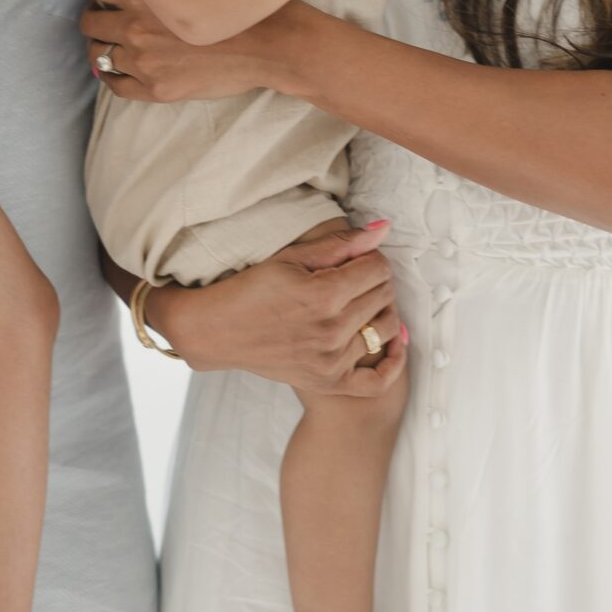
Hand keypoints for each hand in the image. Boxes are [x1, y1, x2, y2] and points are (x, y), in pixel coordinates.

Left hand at [80, 0, 278, 101]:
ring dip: (101, 46)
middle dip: (95, 16)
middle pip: (90, 21)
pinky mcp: (158, 89)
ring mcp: (145, 61)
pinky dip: (112, 75)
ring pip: (98, 54)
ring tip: (112, 43)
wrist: (274, 44)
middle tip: (105, 16)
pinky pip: (116, 85)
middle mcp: (136, 26)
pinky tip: (119, 69)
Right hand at [151, 225, 409, 397]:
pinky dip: (394, 362)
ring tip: (365, 302)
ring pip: (386, 329)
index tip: (356, 259)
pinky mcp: (329, 382)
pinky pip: (378, 380)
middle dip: (377, 280)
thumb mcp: (290, 258)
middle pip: (384, 295)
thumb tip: (384, 229)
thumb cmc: (250, 289)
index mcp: (323, 294)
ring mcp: (331, 361)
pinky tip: (394, 342)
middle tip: (357, 277)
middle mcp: (331, 330)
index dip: (371, 258)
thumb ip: (340, 245)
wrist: (217, 332)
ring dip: (383, 310)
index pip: (377, 268)